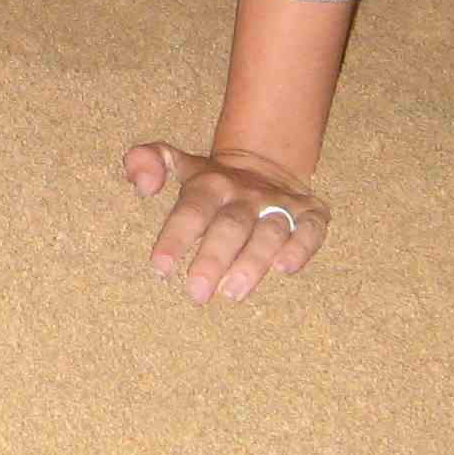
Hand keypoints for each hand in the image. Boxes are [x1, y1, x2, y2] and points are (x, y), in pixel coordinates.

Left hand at [123, 141, 324, 304]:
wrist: (266, 164)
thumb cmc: (210, 183)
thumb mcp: (177, 163)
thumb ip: (147, 161)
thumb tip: (143, 184)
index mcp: (210, 184)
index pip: (191, 210)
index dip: (175, 237)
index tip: (160, 268)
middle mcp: (246, 194)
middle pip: (230, 226)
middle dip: (214, 259)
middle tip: (196, 292)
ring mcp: (280, 204)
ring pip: (269, 232)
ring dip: (252, 262)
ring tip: (233, 292)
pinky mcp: (311, 215)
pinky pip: (310, 230)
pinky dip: (301, 248)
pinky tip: (285, 268)